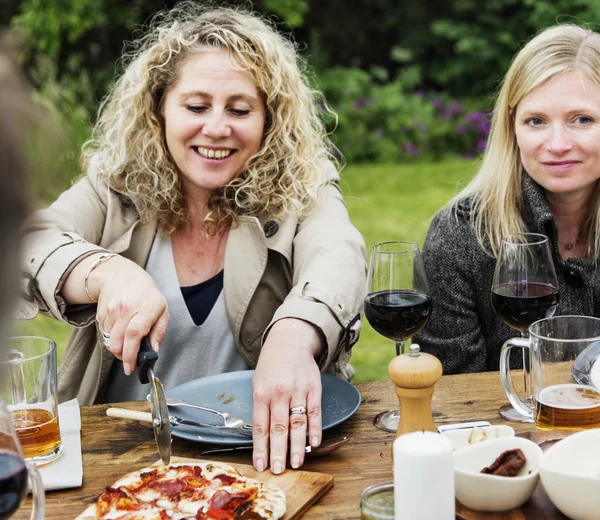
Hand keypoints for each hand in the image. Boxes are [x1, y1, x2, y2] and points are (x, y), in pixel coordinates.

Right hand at [88, 255, 168, 374]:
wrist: (121, 275)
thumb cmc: (146, 294)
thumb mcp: (162, 309)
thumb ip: (159, 331)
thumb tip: (154, 351)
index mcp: (145, 308)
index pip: (134, 334)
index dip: (131, 354)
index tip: (131, 367)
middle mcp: (126, 309)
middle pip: (118, 342)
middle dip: (123, 356)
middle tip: (130, 359)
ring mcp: (111, 310)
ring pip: (110, 341)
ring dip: (118, 347)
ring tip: (128, 340)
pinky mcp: (101, 313)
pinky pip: (104, 334)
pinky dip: (112, 338)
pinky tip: (120, 328)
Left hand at [251, 318, 323, 473]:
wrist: (290, 341)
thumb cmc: (271, 365)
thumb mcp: (258, 383)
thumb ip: (261, 407)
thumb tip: (262, 437)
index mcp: (262, 392)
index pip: (260, 426)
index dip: (260, 448)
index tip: (261, 465)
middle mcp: (280, 392)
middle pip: (279, 428)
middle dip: (278, 452)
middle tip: (279, 471)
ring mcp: (298, 390)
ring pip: (298, 423)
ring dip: (297, 446)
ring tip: (296, 463)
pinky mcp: (314, 388)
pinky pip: (315, 412)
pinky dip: (315, 429)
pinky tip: (314, 443)